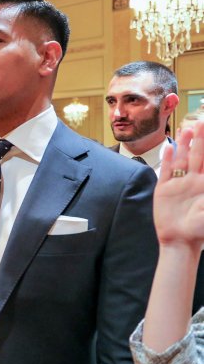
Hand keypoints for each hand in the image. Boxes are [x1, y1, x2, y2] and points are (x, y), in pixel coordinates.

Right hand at [153, 121, 203, 250]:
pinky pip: (166, 171)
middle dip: (201, 140)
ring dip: (184, 145)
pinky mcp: (164, 190)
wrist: (180, 241)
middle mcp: (194, 181)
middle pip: (198, 156)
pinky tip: (168, 148)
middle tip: (202, 123)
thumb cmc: (199, 229)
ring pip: (182, 160)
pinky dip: (167, 160)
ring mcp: (179, 184)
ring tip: (187, 130)